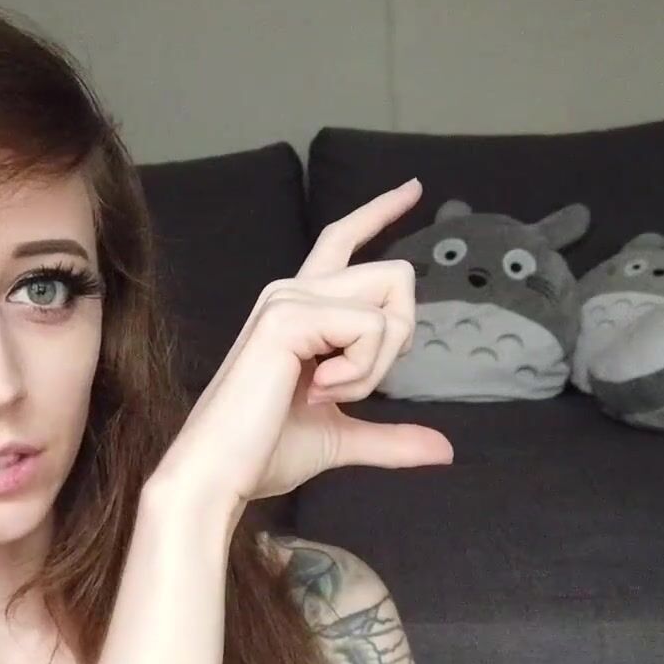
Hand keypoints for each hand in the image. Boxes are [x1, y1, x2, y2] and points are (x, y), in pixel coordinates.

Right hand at [151, 178, 453, 514]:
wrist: (221, 475)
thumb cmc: (263, 453)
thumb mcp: (342, 438)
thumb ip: (389, 438)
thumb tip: (442, 451)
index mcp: (301, 307)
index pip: (344, 240)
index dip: (381, 211)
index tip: (413, 188)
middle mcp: (293, 290)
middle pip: (395, 276)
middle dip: (396, 340)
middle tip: (348, 386)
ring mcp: (288, 298)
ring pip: (389, 302)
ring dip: (376, 364)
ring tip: (326, 393)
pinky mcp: (288, 316)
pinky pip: (370, 328)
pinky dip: (360, 371)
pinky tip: (317, 390)